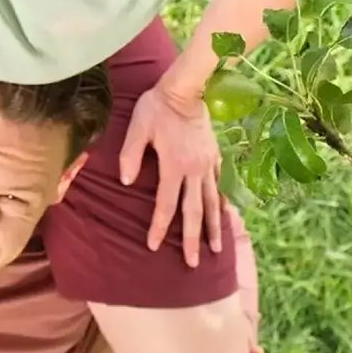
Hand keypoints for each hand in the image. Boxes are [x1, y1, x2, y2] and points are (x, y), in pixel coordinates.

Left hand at [118, 78, 223, 266]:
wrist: (187, 88)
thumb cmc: (156, 107)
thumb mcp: (137, 128)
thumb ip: (130, 155)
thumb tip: (125, 182)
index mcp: (174, 166)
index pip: (166, 205)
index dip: (159, 227)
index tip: (153, 246)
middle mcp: (195, 170)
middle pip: (194, 212)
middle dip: (192, 239)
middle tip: (194, 264)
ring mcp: (208, 164)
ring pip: (212, 202)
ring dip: (214, 227)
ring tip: (217, 249)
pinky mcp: (215, 156)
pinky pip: (220, 185)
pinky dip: (223, 203)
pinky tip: (226, 215)